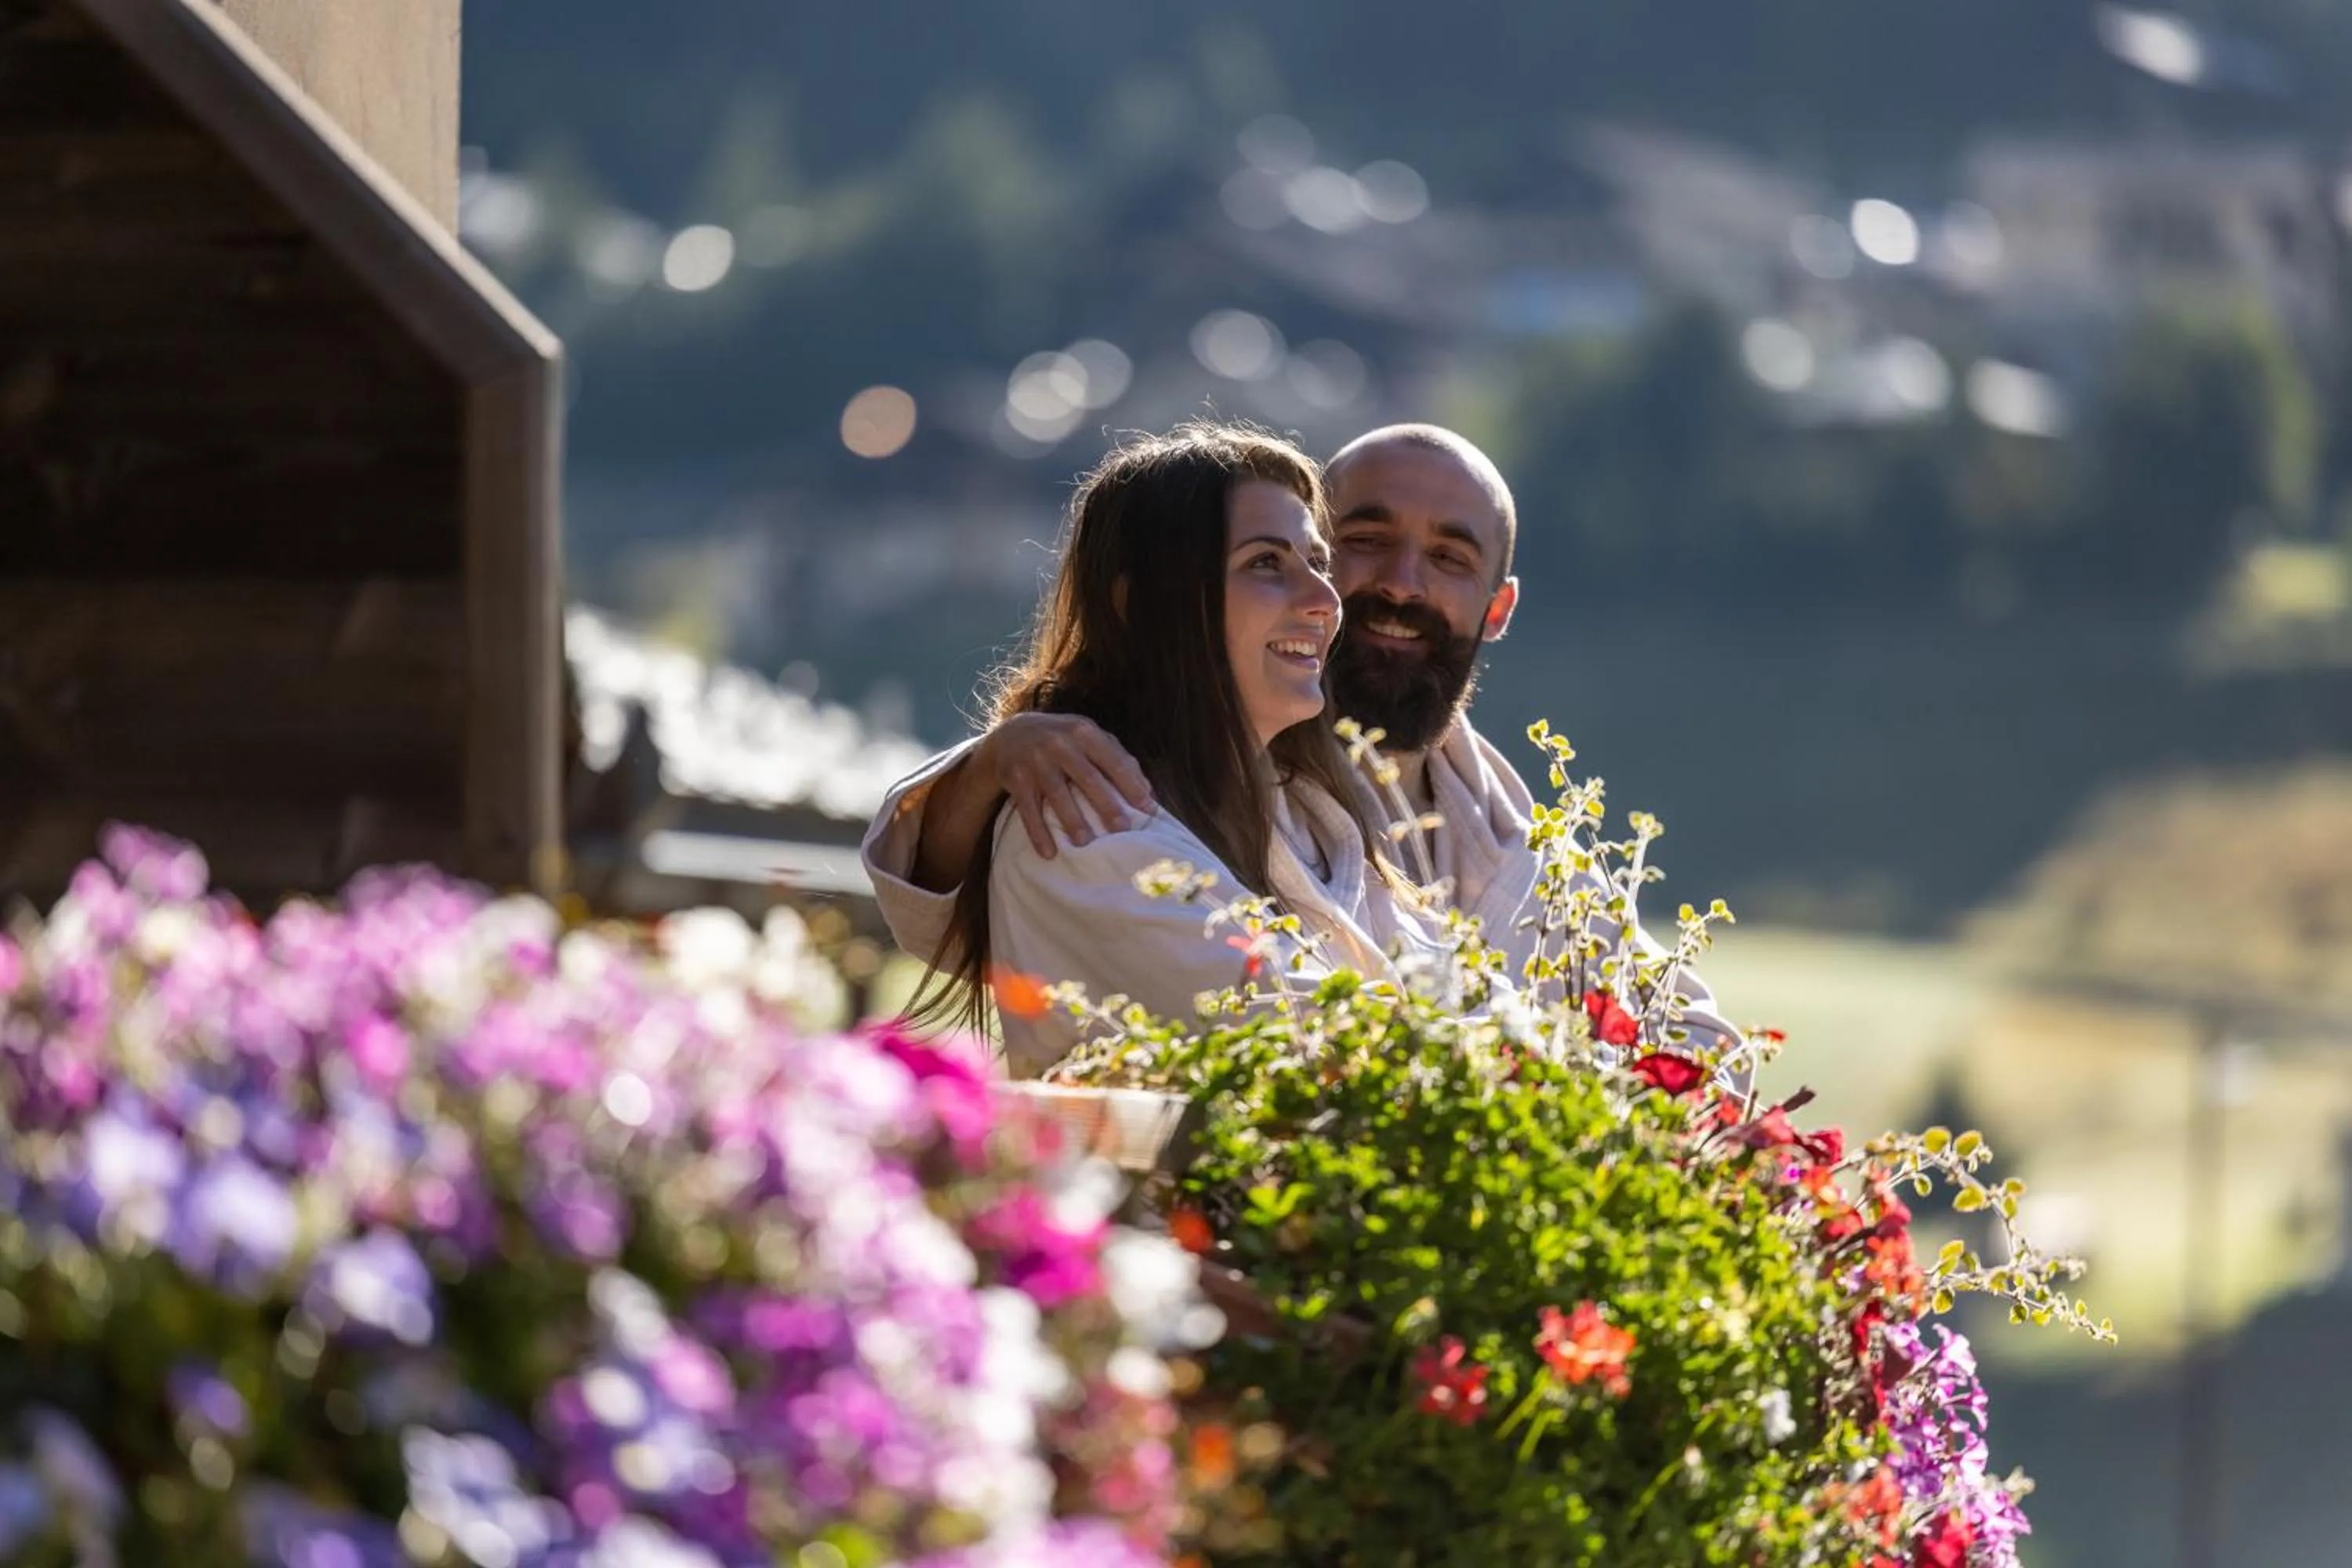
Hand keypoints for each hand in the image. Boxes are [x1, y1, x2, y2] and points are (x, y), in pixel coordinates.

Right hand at [979, 712, 1153, 855]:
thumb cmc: (1063, 739)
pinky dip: (1038, 832)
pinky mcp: (1015, 778)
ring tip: (1085, 843)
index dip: (1132, 785)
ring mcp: (1036, 760)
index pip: (1113, 760)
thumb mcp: (1088, 738)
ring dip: (1072, 821)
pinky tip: (1048, 852)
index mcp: (1084, 732)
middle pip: (1088, 778)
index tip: (1148, 810)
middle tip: (1123, 830)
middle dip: (1107, 805)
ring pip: (1057, 794)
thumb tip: (1147, 790)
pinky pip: (1028, 809)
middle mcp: (1060, 743)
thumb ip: (1117, 757)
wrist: (1010, 734)